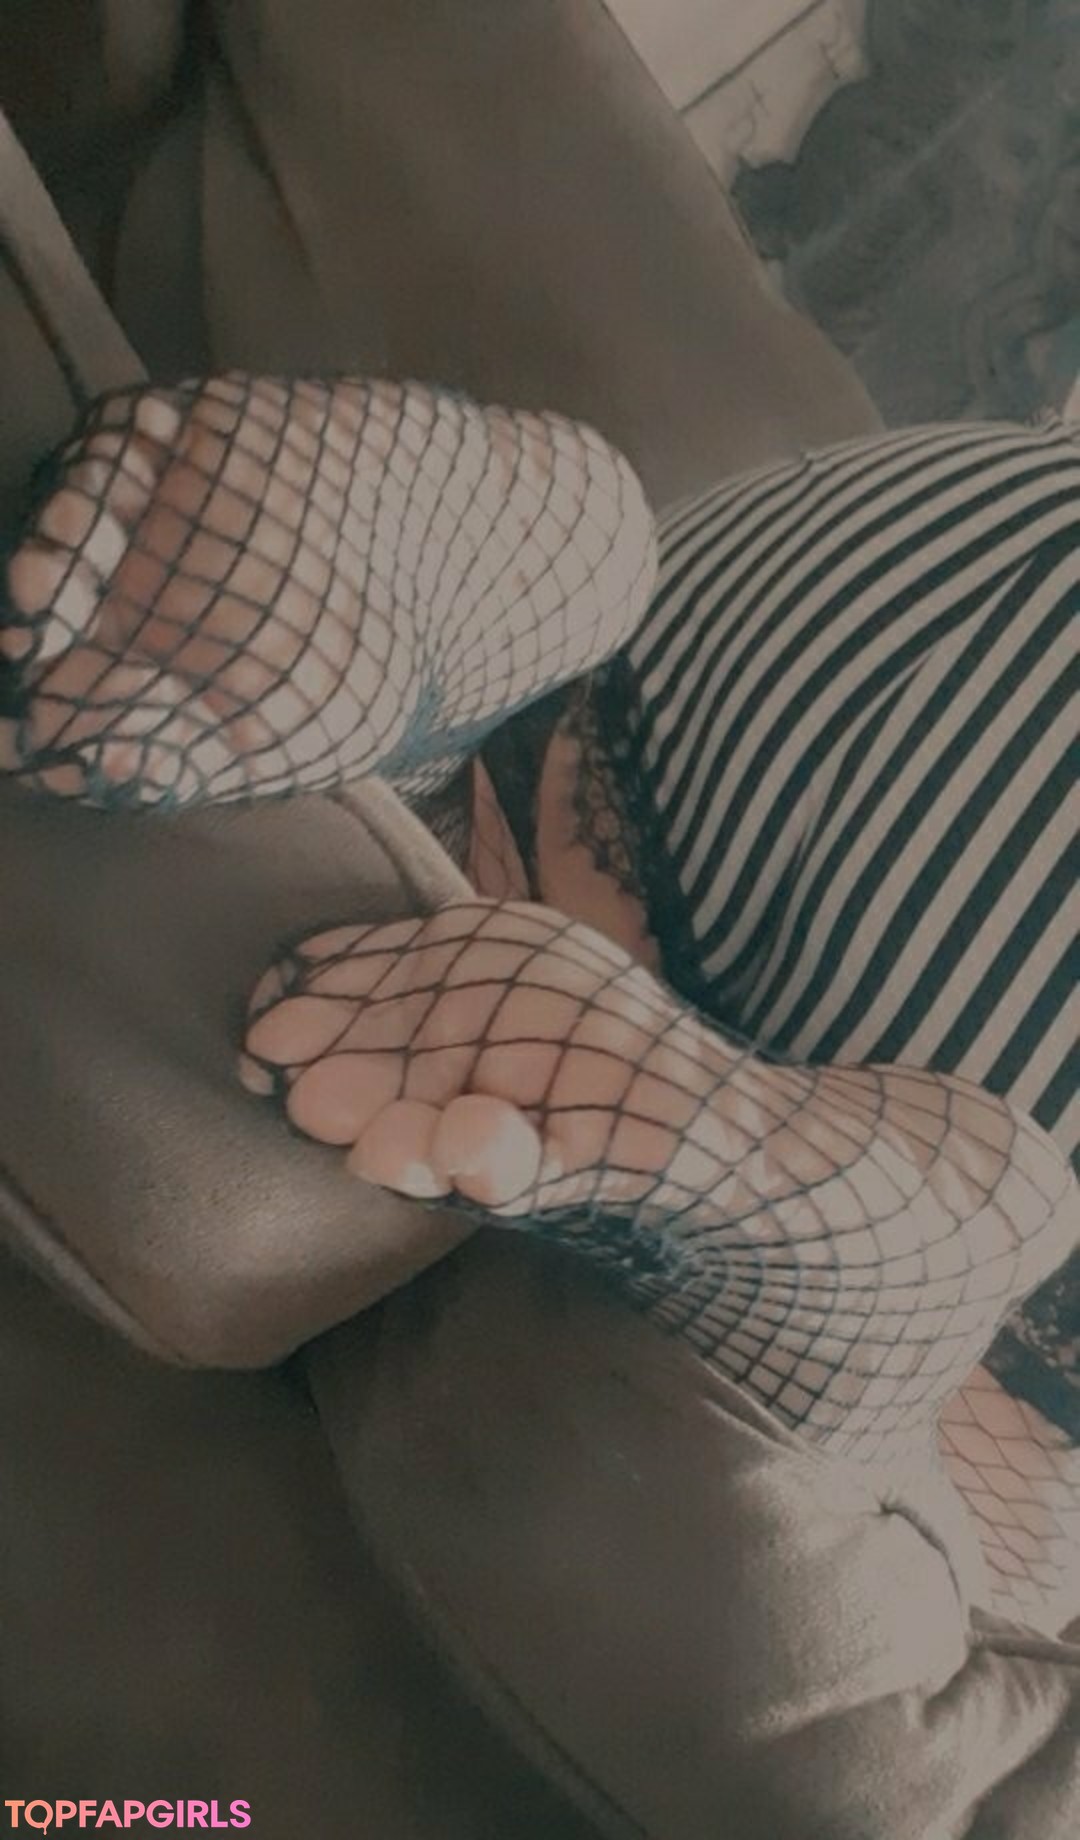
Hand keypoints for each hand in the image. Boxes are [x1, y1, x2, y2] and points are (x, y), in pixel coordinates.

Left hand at [1, 375, 653, 806]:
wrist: (482, 552)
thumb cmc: (388, 665)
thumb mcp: (300, 733)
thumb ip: (203, 756)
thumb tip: (106, 776)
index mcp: (154, 668)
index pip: (70, 692)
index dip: (48, 718)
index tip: (35, 747)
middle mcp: (138, 589)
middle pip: (52, 610)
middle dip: (32, 639)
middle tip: (26, 668)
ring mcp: (157, 509)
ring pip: (74, 527)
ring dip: (49, 562)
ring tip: (37, 607)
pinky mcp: (189, 431)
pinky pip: (117, 448)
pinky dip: (95, 485)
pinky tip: (84, 530)